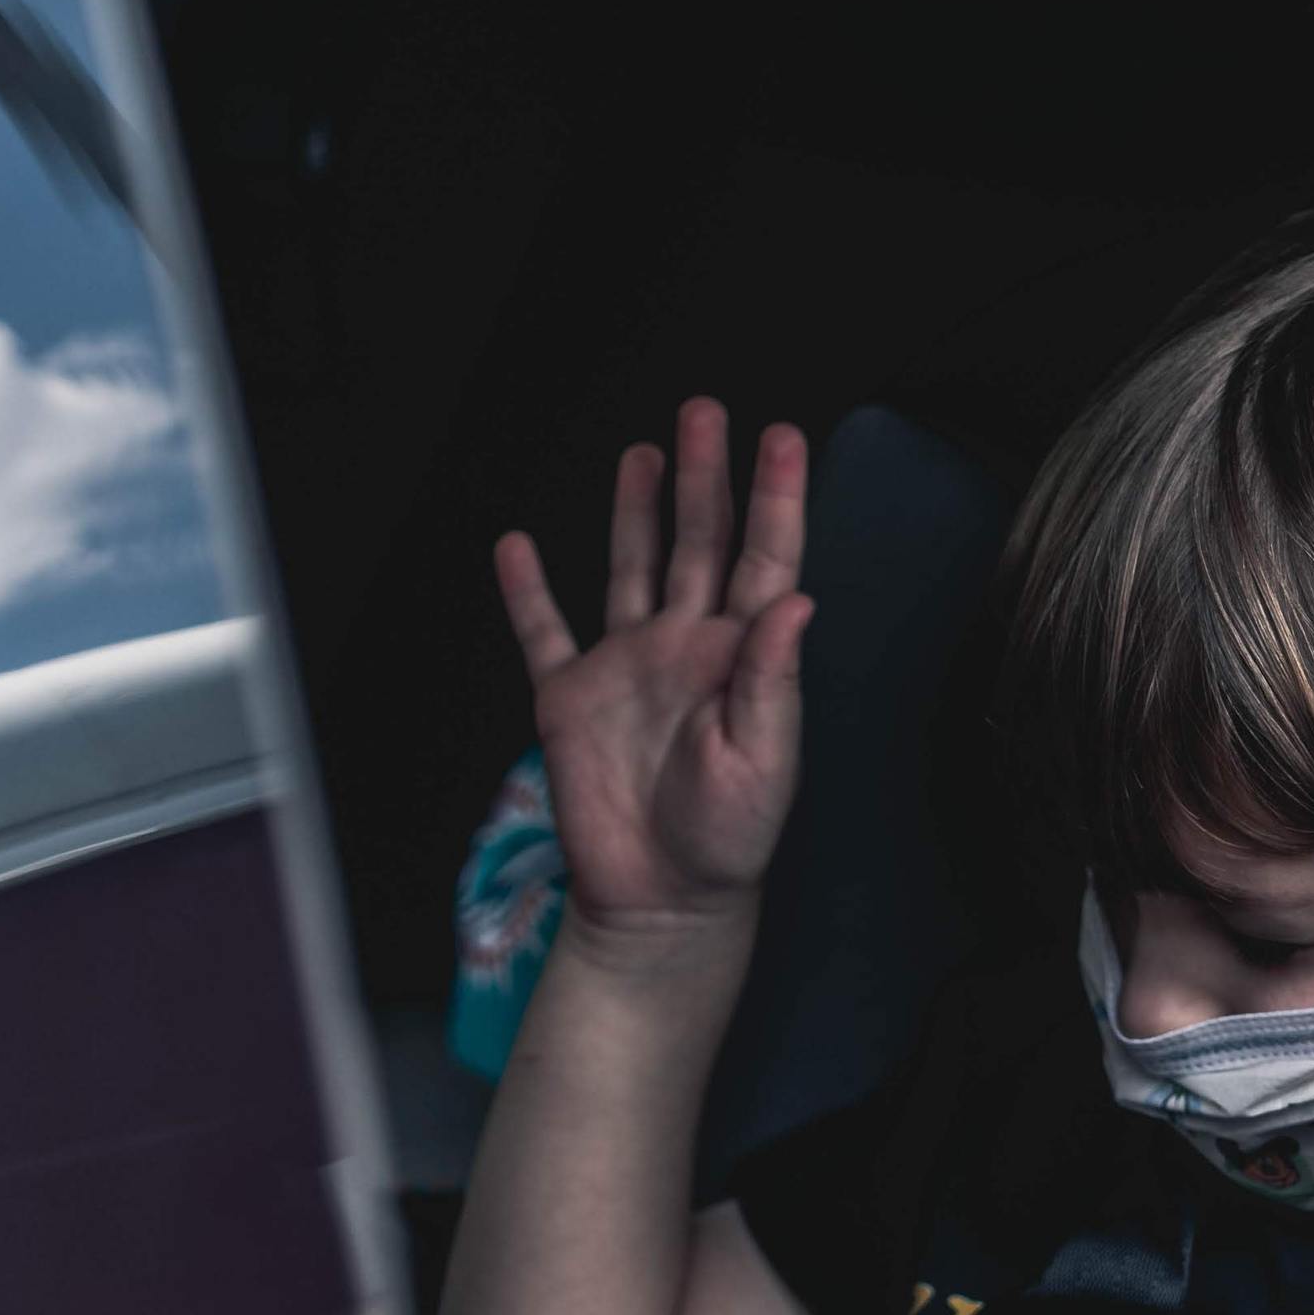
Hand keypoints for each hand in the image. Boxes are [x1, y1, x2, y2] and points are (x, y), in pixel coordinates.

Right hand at [494, 400, 810, 950]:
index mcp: (742, 658)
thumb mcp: (765, 762)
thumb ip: (773, 678)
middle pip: (698, 542)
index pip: (765, 559)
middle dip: (705, 477)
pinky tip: (517, 546)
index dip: (775, 498)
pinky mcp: (570, 698)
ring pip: (631, 567)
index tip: (782, 438)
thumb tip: (796, 599)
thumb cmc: (726, 842)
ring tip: (646, 451)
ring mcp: (627, 667)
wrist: (659, 902)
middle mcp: (686, 648)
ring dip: (637, 509)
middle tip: (707, 412)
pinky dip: (527, 592)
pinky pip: (544, 633)